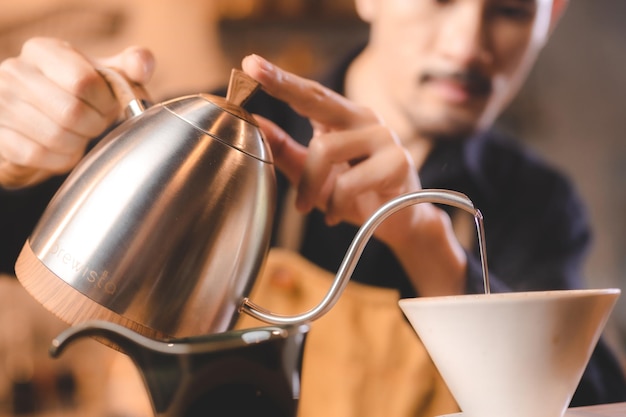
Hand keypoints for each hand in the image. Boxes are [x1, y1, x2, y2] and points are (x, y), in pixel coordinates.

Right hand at [0, 37, 154, 188]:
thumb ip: (130, 66)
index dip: (105, 102)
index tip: (107, 105)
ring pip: (56, 136)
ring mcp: (0, 103)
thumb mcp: (106, 76)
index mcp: (43, 50)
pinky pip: (37, 155)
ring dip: (78, 143)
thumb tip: (143, 65)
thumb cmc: (81, 95)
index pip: (83, 81)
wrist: (43, 121)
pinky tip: (64, 150)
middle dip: (94, 126)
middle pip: (71, 112)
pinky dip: (60, 159)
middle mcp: (14, 71)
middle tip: (95, 125)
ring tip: (79, 135)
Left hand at [242, 54, 419, 244]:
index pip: (310, 94)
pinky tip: (333, 214)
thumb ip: (284, 148)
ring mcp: (384, 138)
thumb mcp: (311, 173)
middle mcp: (365, 120)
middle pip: (319, 98)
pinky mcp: (397, 163)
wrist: (398, 223)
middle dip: (284, 84)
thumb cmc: (354, 195)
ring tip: (303, 206)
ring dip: (308, 184)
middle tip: (252, 69)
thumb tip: (252, 121)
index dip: (280, 79)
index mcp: (345, 119)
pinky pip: (348, 182)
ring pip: (325, 148)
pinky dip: (334, 203)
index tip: (250, 64)